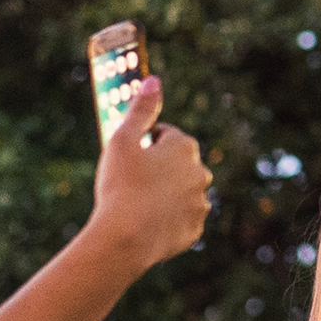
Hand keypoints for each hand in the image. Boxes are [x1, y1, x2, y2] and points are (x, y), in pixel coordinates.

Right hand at [85, 81, 209, 261]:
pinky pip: (181, 219)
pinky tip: (147, 224)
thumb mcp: (122, 140)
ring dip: (166, 194)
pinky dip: (168, 220)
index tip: (130, 155)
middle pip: (177, 164)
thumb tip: (153, 81)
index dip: (144, 143)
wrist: (125, 239)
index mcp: (184, 147)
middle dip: (159, 168)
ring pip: (181, 193)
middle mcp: (200, 173)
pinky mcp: (194, 230)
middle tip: (131, 181)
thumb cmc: (121, 186)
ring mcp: (199, 203)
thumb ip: (140, 109)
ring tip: (138, 205)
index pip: (166, 136)